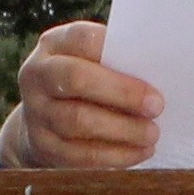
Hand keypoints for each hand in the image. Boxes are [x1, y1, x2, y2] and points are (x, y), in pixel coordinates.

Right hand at [0, 21, 163, 169]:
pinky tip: (139, 152)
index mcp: (54, 44)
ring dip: (123, 130)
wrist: (43, 120)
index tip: (152, 69)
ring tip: (151, 133)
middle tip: (156, 106)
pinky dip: (115, 156)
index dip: (117, 52)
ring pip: (78, 121)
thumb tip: (156, 74)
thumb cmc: (84, 83)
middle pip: (76, 79)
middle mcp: (37, 75)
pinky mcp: (44, 147)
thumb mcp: (90, 62)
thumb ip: (116, 62)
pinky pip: (81, 155)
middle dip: (122, 93)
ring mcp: (36, 113)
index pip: (83, 39)